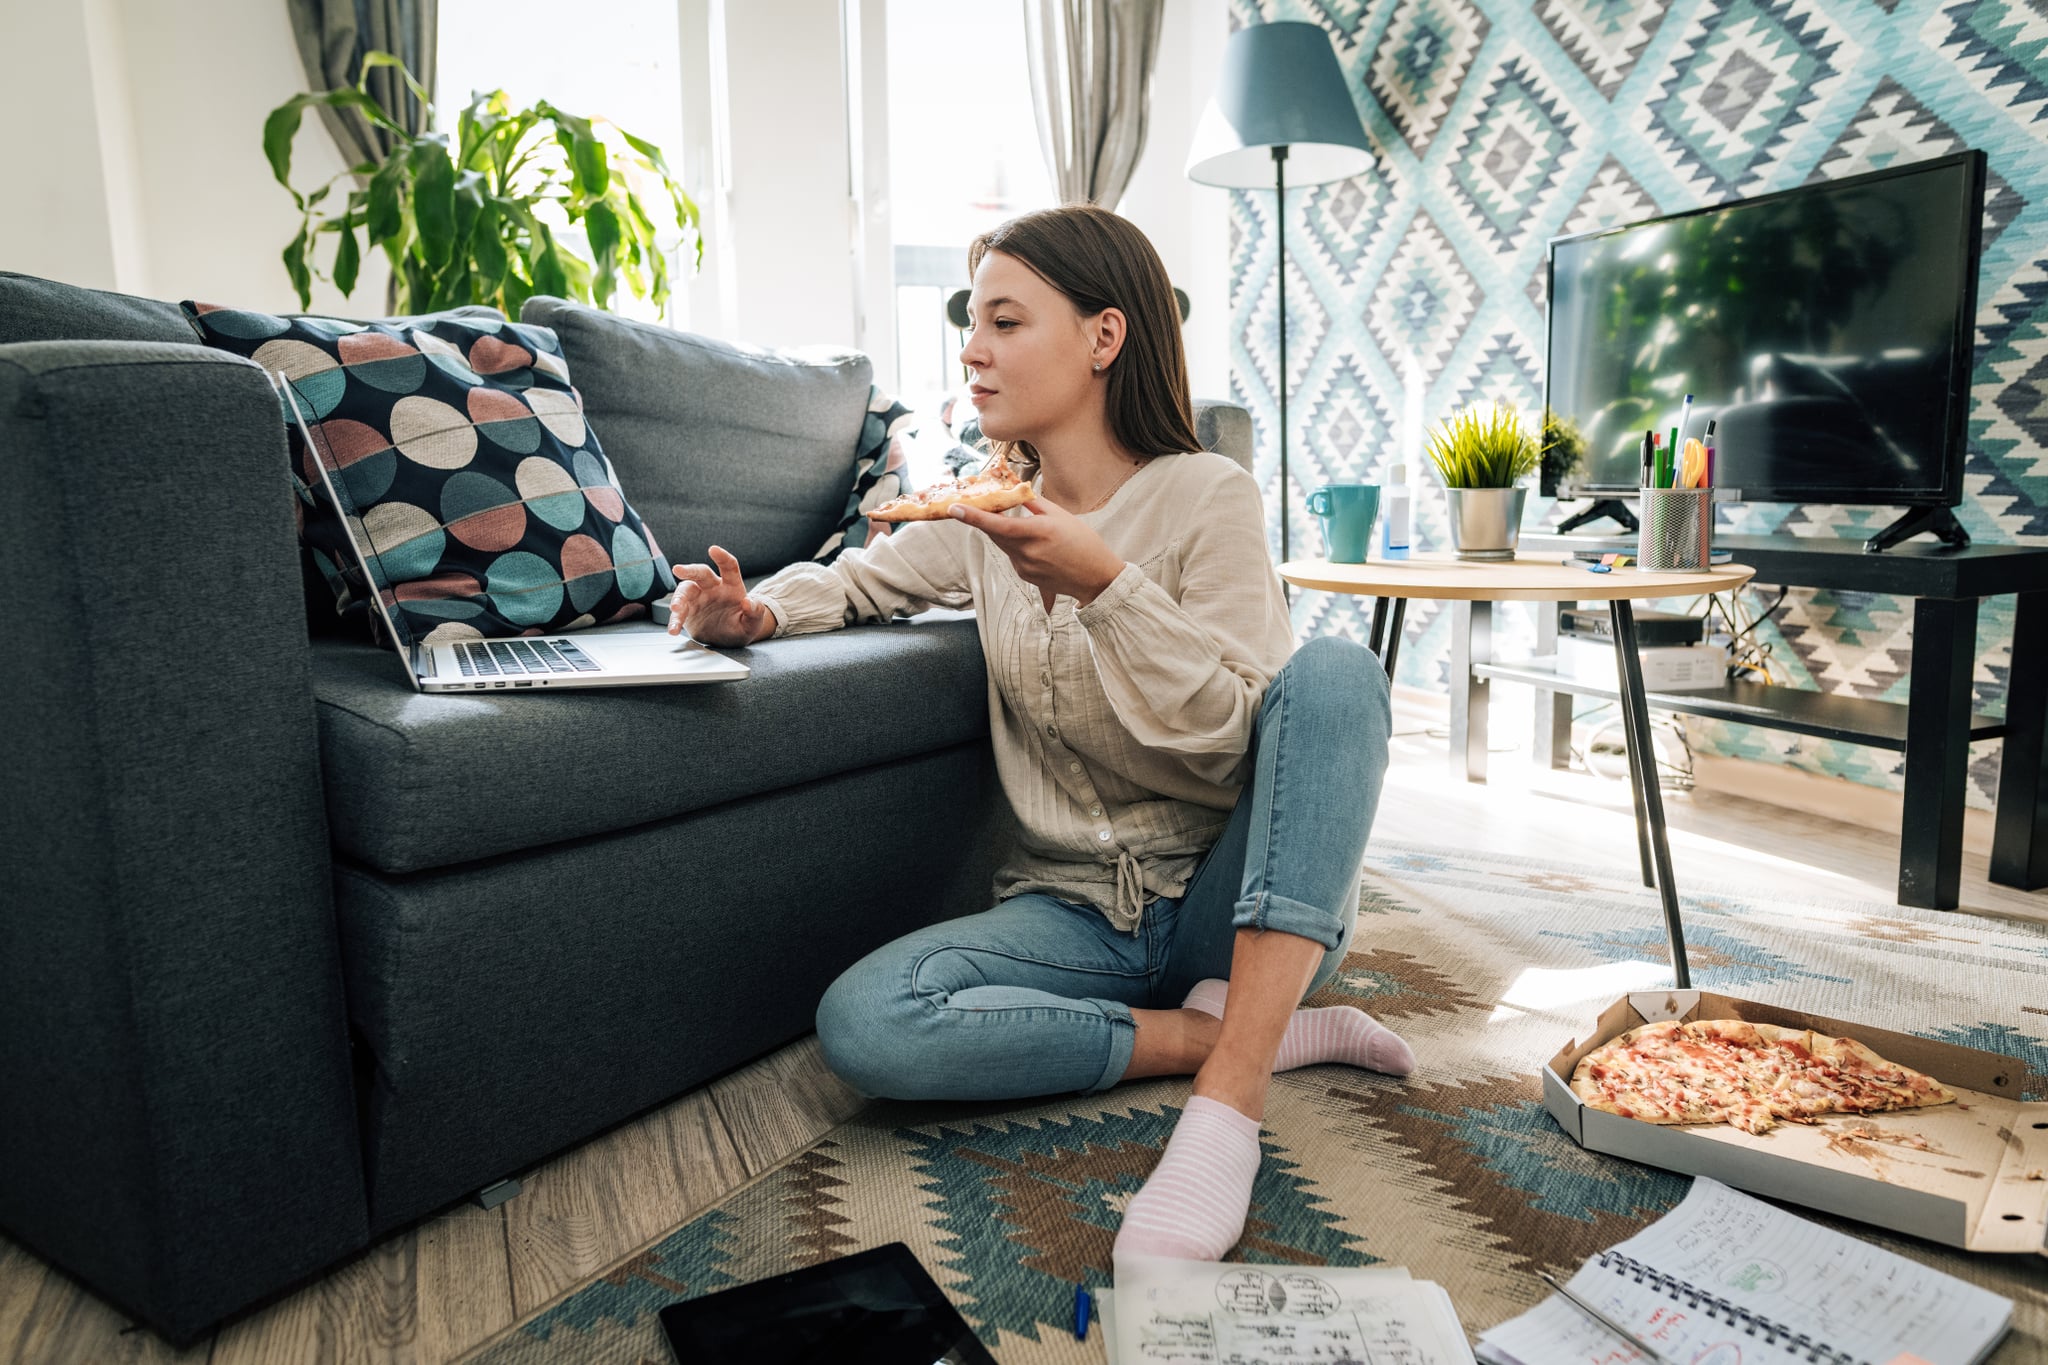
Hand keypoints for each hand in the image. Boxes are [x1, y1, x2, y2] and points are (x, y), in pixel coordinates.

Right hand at [667, 546, 773, 645]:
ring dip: (678, 599)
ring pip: (685, 591)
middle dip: (689, 570)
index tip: (713, 549)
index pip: (729, 567)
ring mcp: (698, 597)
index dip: (722, 557)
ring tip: (676, 608)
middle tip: (678, 570)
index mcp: (731, 586)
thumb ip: (755, 612)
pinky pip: (679, 612)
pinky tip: (673, 629)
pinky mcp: (688, 610)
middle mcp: (713, 587)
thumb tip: (748, 602)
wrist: (729, 639)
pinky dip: (675, 621)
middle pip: (700, 573)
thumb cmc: (742, 626)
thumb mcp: (753, 624)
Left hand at [948, 497, 1126, 605]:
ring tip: (1022, 524)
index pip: (999, 525)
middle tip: (981, 504)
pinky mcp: (1024, 576)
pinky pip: (1012, 555)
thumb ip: (1034, 504)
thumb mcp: (1061, 516)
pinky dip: (1015, 545)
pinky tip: (1035, 545)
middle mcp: (1028, 552)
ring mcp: (1024, 567)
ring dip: (1004, 532)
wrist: (1095, 578)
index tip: (955, 508)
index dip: (974, 517)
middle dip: (986, 519)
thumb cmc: (1084, 543)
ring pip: (1003, 544)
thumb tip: (1014, 493)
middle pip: (995, 533)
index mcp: (1038, 532)